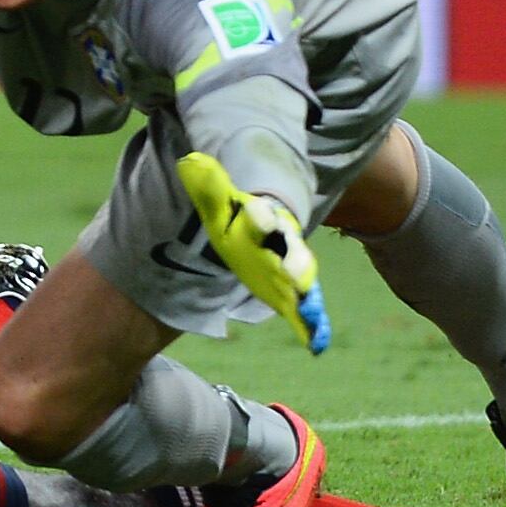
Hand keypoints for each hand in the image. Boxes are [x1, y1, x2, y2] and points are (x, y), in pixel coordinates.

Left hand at [175, 150, 331, 351]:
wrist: (263, 224)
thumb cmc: (237, 217)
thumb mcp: (219, 202)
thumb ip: (208, 186)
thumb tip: (188, 162)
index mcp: (259, 218)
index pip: (259, 215)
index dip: (258, 215)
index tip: (256, 213)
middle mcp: (280, 242)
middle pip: (289, 250)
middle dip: (292, 262)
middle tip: (294, 275)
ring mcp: (289, 265)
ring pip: (302, 278)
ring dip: (306, 294)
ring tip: (310, 311)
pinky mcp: (292, 287)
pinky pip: (305, 305)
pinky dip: (312, 323)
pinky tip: (317, 343)